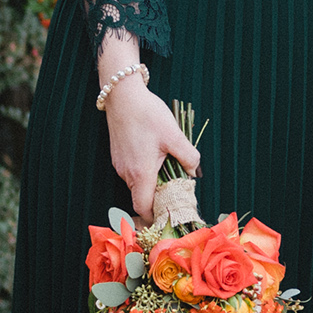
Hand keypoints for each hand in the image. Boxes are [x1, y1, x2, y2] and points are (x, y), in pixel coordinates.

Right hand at [103, 75, 200, 222]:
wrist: (123, 96)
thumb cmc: (148, 115)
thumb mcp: (174, 135)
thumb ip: (188, 157)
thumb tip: (194, 172)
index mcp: (141, 174)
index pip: (144, 207)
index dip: (156, 216)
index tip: (171, 214)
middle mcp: (126, 174)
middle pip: (142, 197)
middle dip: (159, 198)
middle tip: (177, 190)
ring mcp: (120, 165)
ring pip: (137, 185)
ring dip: (153, 183)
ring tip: (169, 169)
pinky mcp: (118, 157)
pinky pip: (132, 173)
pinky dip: (145, 173)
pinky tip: (157, 157)